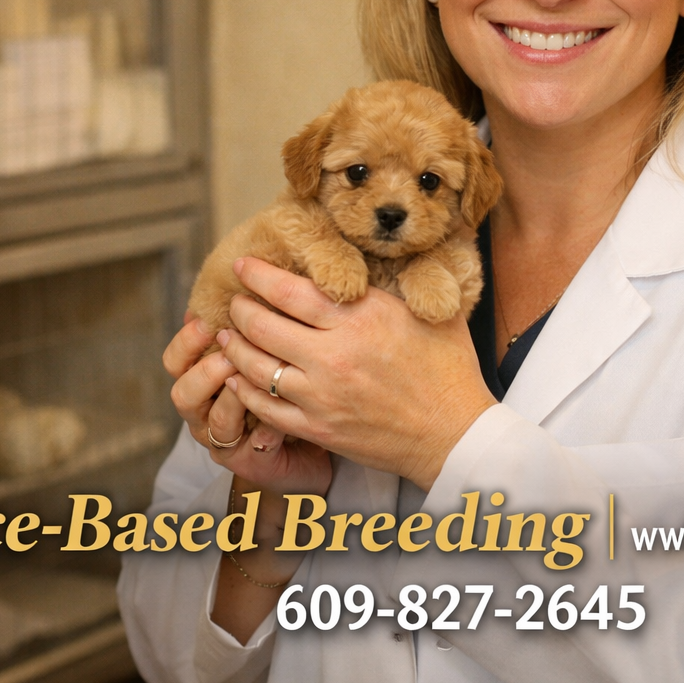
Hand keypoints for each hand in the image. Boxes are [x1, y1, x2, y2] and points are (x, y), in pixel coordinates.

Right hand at [162, 313, 332, 497]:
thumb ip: (253, 325)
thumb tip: (254, 278)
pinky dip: (264, 426)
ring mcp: (224, 438)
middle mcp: (205, 410)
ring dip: (230, 397)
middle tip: (227, 351)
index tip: (206, 320)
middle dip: (203, 369)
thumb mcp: (265, 349)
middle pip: (182, 392)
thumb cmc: (283, 382)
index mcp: (202, 379)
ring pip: (213, 422)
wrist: (309, 436)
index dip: (186, 340)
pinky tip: (280, 412)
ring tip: (249, 379)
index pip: (176, 359)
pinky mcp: (248, 460)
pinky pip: (250, 445)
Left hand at [218, 258, 496, 490]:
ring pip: (255, 365)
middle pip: (263, 324)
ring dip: (235, 347)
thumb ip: (404, 280)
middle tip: (236, 301)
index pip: (291, 290)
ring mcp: (321, 395)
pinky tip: (238, 378)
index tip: (243, 266)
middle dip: (241, 308)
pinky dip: (244, 389)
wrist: (455, 434)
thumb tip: (396, 248)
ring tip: (228, 336)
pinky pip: (264, 407)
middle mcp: (334, 354)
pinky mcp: (317, 428)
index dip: (258, 275)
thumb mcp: (431, 312)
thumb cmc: (450, 370)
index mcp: (361, 319)